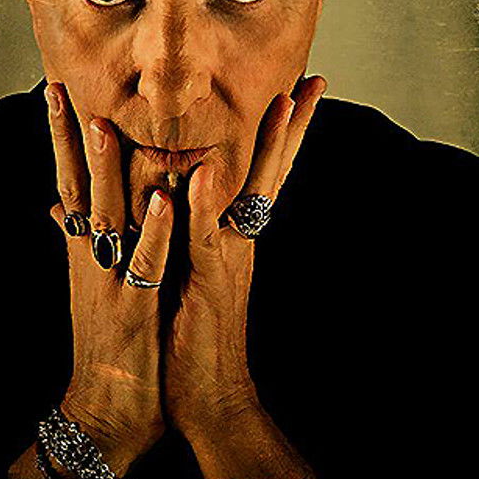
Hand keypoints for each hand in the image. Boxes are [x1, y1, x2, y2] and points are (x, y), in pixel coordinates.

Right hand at [45, 81, 173, 472]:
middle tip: (56, 87)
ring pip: (105, 217)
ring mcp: (109, 280)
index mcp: (87, 248)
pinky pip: (145, 264)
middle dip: (66, 137)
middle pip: (75, 187)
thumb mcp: (91, 286)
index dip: (62, 137)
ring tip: (100, 124)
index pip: (70, 181)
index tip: (55, 90)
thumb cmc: (109, 346)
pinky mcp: (133, 308)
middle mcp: (91, 257)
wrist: (106, 412)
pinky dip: (151, 232)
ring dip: (102, 172)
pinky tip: (159, 201)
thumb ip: (77, 240)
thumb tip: (58, 208)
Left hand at [163, 75, 326, 437]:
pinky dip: (206, 207)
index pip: (259, 172)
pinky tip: (209, 173)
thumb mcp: (180, 273)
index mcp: (232, 234)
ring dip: (268, 148)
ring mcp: (229, 259)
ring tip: (284, 102)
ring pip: (252, 193)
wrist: (206, 396)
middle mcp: (239, 240)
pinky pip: (208, 239)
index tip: (294, 89)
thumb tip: (163, 196)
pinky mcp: (208, 284)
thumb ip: (179, 234)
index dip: (277, 133)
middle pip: (272, 172)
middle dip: (293, 126)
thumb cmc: (188, 335)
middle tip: (315, 81)